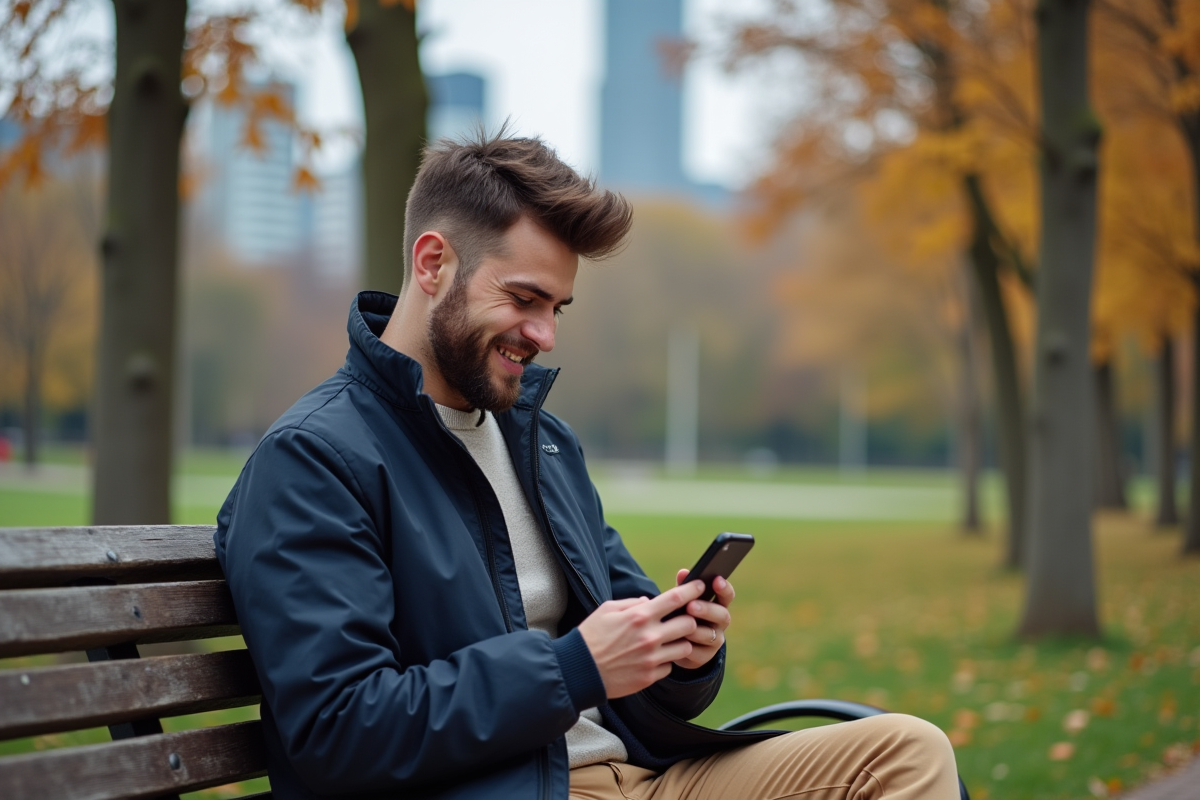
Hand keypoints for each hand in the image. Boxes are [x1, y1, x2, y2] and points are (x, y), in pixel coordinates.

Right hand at [577, 581, 705, 698]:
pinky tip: (654, 658)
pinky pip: (669, 666)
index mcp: (639, 616)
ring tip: (670, 640)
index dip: (692, 590)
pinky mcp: (649, 677)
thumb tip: (650, 601)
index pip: (675, 599)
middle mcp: (649, 637)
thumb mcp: (607, 609)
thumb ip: (632, 603)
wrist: (579, 670)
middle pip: (688, 624)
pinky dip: (666, 661)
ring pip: (685, 648)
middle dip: (691, 620)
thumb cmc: (591, 636)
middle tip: (685, 619)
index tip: (701, 587)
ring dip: (681, 642)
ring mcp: (651, 658)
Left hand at [670, 571, 733, 670]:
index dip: (724, 588)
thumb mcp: (682, 602)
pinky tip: (677, 643)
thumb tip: (683, 572)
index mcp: (717, 605)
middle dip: (707, 610)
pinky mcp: (704, 656)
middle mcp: (720, 623)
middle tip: (691, 606)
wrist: (676, 645)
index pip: (727, 596)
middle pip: (722, 615)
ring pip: (710, 636)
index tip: (717, 580)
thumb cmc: (681, 616)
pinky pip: (698, 652)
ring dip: (697, 630)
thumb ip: (684, 589)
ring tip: (683, 626)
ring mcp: (715, 640)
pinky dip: (687, 647)